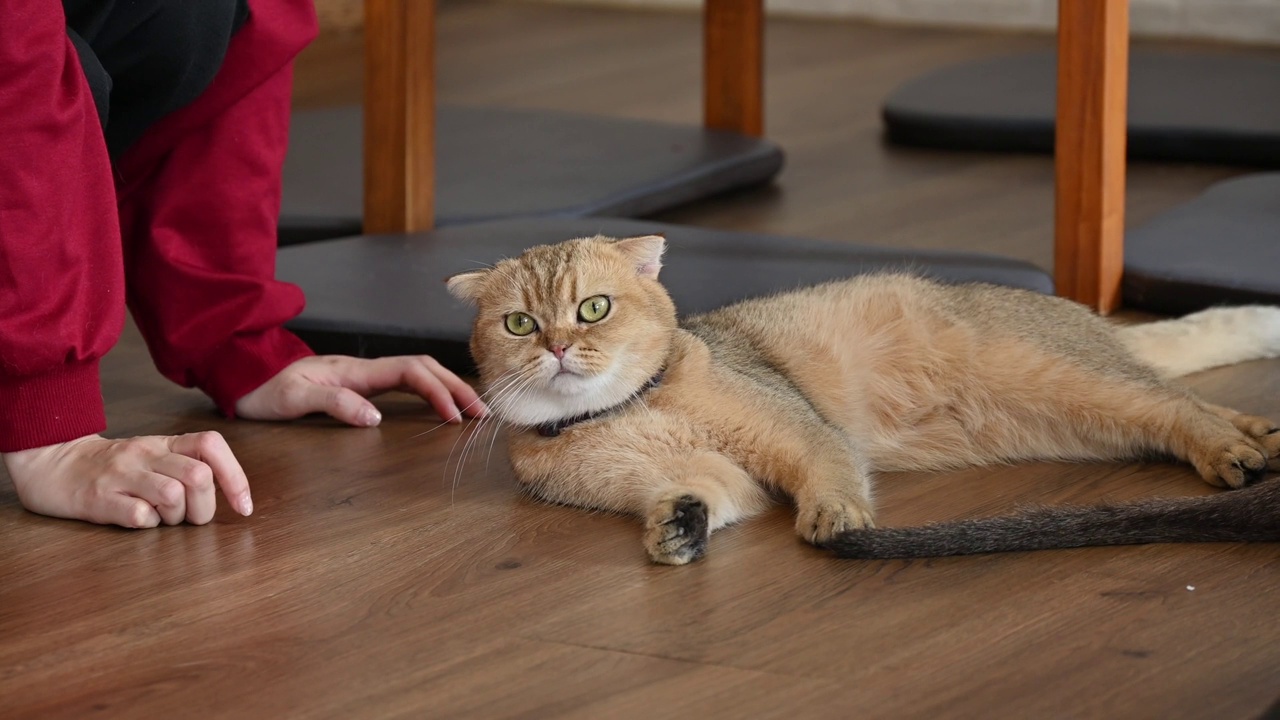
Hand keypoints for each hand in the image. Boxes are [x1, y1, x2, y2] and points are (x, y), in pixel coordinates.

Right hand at [2, 432, 251, 527]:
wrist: (49, 462)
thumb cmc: (111, 468)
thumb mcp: (152, 456)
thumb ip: (187, 467)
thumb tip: (230, 495)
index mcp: (164, 444)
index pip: (212, 445)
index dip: (236, 477)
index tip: (243, 507)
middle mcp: (145, 454)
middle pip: (199, 477)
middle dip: (204, 508)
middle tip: (187, 518)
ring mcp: (120, 474)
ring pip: (173, 495)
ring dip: (176, 518)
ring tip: (160, 519)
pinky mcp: (96, 498)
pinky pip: (138, 515)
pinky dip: (147, 525)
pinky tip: (137, 521)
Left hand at [234, 355, 486, 426]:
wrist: (245, 376)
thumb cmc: (266, 390)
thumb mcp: (294, 400)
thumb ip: (335, 404)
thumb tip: (375, 418)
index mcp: (356, 371)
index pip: (411, 373)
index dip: (438, 392)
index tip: (454, 417)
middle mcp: (365, 369)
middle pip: (425, 369)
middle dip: (457, 388)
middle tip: (482, 414)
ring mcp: (364, 376)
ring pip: (419, 373)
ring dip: (448, 388)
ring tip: (471, 411)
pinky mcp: (360, 385)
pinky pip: (405, 384)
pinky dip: (429, 391)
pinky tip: (438, 406)